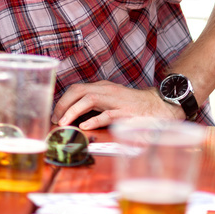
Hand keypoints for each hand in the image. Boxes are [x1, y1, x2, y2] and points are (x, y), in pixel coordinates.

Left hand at [53, 80, 183, 129]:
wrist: (160, 105)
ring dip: (73, 111)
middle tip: (55, 119)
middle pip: (78, 91)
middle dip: (63, 104)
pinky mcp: (126, 112)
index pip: (76, 89)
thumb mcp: (110, 101)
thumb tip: (73, 117)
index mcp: (102, 87)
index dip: (62, 100)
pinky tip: (84, 126)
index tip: (55, 113)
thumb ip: (95, 106)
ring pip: (89, 99)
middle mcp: (107, 90)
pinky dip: (94, 120)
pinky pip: (107, 114)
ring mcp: (116, 100)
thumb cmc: (133, 106)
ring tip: (64, 123)